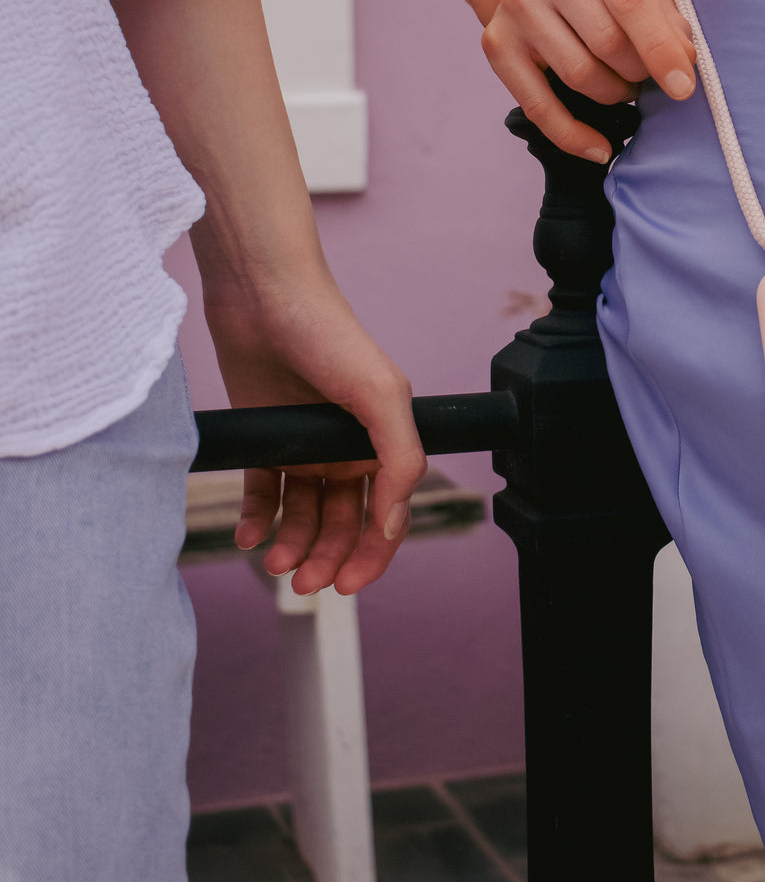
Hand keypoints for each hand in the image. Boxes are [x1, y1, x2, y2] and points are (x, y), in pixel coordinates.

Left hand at [204, 271, 426, 597]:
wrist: (262, 295)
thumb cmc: (329, 333)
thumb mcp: (381, 394)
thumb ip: (399, 459)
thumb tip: (393, 521)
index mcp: (383, 442)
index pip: (385, 516)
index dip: (372, 555)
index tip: (346, 585)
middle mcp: (346, 450)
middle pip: (343, 525)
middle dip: (327, 559)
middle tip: (303, 582)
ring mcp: (305, 447)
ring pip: (304, 516)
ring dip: (292, 545)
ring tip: (273, 560)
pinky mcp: (266, 440)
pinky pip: (264, 494)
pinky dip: (257, 520)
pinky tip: (248, 535)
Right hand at [481, 0, 695, 160]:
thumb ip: (665, 18)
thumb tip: (683, 61)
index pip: (631, 2)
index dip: (660, 49)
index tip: (684, 87)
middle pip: (606, 42)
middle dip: (638, 73)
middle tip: (646, 78)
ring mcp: (517, 4)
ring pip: (579, 75)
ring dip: (613, 94)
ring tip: (623, 88)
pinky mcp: (496, 42)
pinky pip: (539, 106)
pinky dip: (574, 135)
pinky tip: (600, 148)